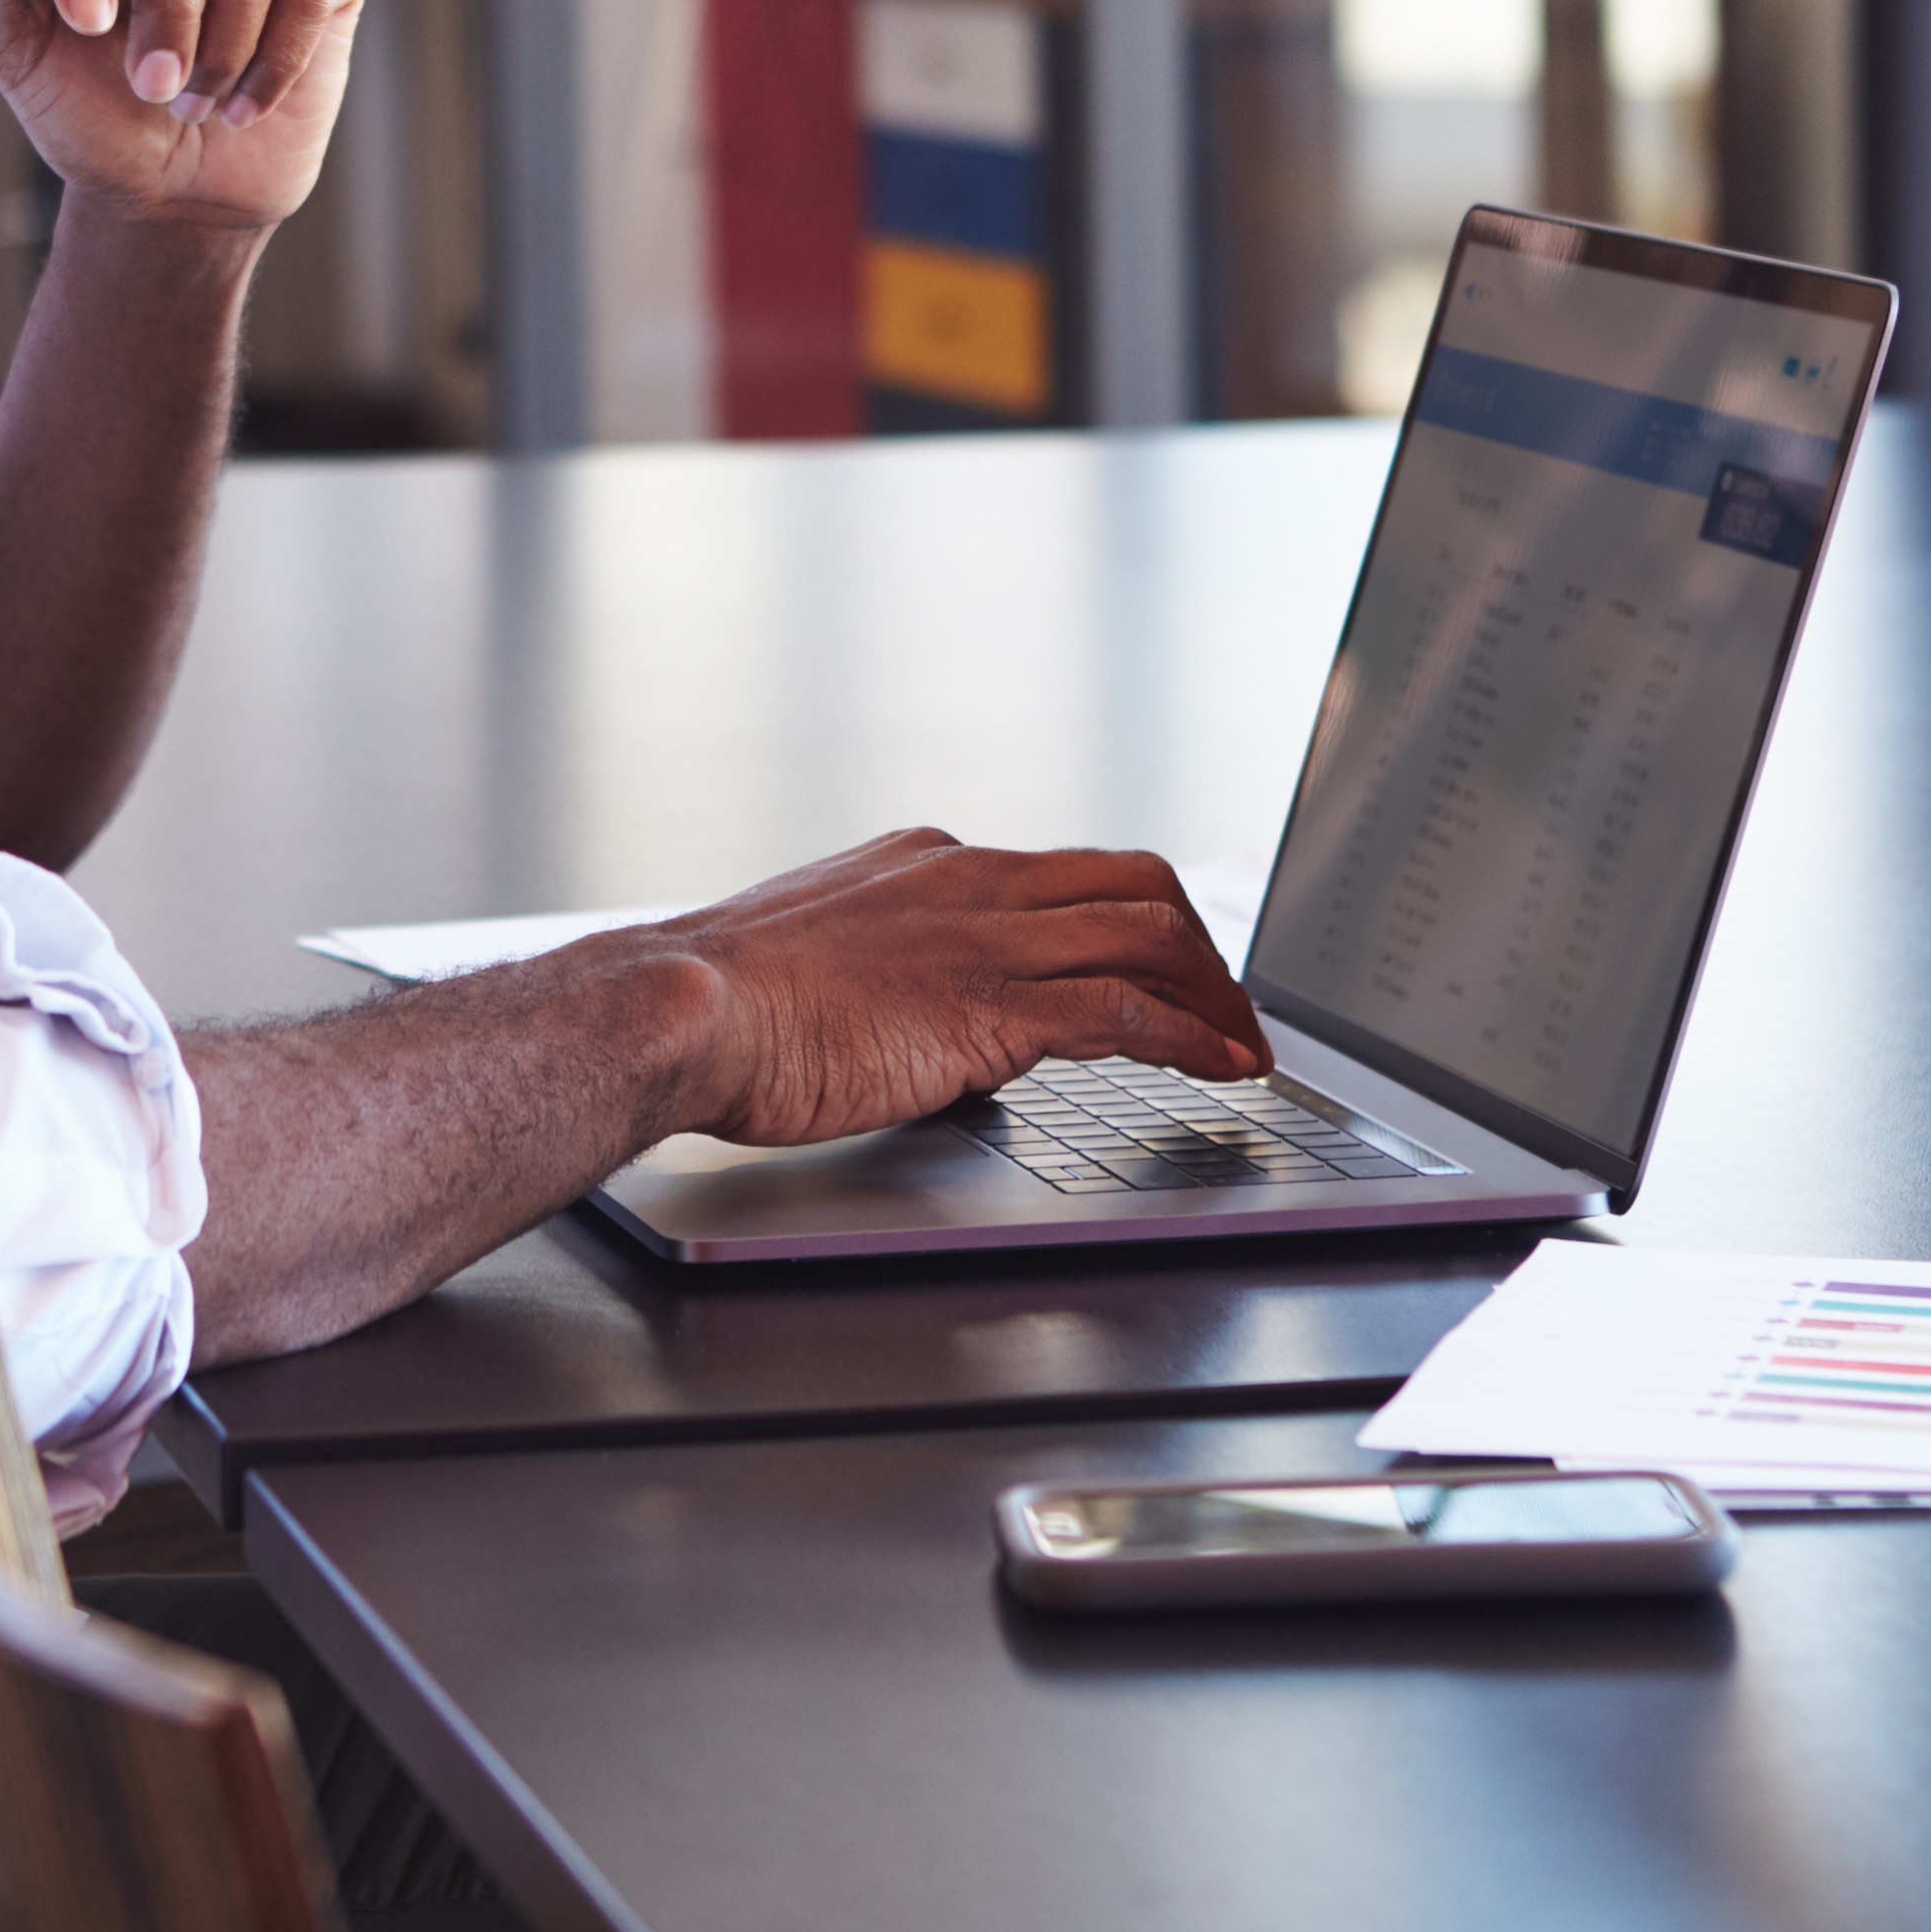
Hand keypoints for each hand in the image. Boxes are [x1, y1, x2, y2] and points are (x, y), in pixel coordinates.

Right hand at [606, 830, 1270, 1147]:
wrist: (684, 1009)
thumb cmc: (722, 1005)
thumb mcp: (816, 962)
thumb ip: (882, 977)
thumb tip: (917, 1030)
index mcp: (928, 865)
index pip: (1065, 874)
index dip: (1135, 919)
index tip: (1164, 962)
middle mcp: (970, 881)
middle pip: (1133, 885)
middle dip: (1199, 945)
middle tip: (1229, 1003)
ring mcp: (985, 938)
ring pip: (1148, 935)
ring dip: (1214, 992)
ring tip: (1247, 1043)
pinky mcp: (990, 1005)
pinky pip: (1125, 1010)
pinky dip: (1192, 1036)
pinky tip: (1222, 1066)